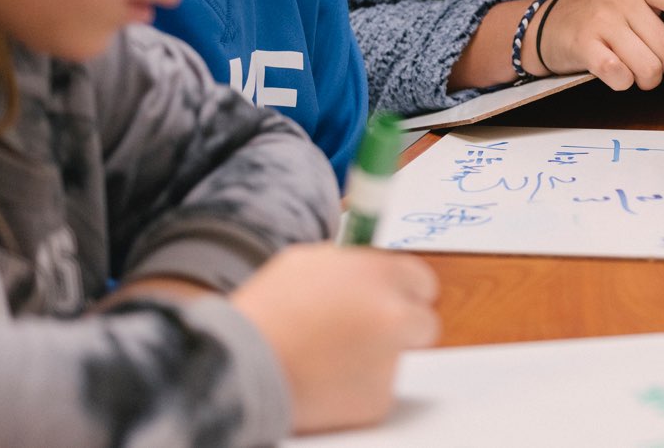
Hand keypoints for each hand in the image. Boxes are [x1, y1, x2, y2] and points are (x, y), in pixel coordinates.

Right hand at [231, 243, 439, 434]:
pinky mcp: (376, 400)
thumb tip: (371, 266)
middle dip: (402, 328)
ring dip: (375, 359)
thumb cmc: (267, 310)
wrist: (239, 364)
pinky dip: (355, 391)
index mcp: (380, 273)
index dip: (404, 293)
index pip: (421, 281)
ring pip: (396, 360)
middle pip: (424, 322)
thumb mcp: (309, 262)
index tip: (393, 301)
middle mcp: (393, 313)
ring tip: (327, 358)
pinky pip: (375, 392)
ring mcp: (389, 360)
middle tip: (367, 334)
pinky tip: (322, 382)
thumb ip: (351, 264)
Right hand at [537, 0, 663, 89]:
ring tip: (636, 67)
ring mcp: (602, 21)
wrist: (552, 23)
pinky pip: (622, 78)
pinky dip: (624, 82)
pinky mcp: (586, 46)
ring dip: (647, 78)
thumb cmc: (605, 14)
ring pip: (649, 68)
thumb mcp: (641, 0)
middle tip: (656, 61)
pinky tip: (617, 71)